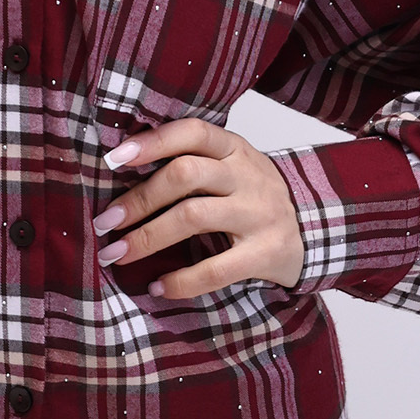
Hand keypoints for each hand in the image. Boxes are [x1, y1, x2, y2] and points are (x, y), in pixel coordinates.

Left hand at [90, 118, 304, 300]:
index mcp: (234, 148)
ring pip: (193, 217)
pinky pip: (217, 268)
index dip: (152, 142)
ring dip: (147, 237)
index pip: (192, 132)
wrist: (314, 229)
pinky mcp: (266, 253)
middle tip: (105, 222)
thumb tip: (121, 171)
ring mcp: (259, 214)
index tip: (113, 159)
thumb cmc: (253, 197)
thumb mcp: (231, 167)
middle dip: (138, 199)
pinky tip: (158, 286)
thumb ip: (191, 162)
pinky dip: (181, 280)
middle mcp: (247, 176)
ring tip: (117, 254)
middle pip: (185, 174)